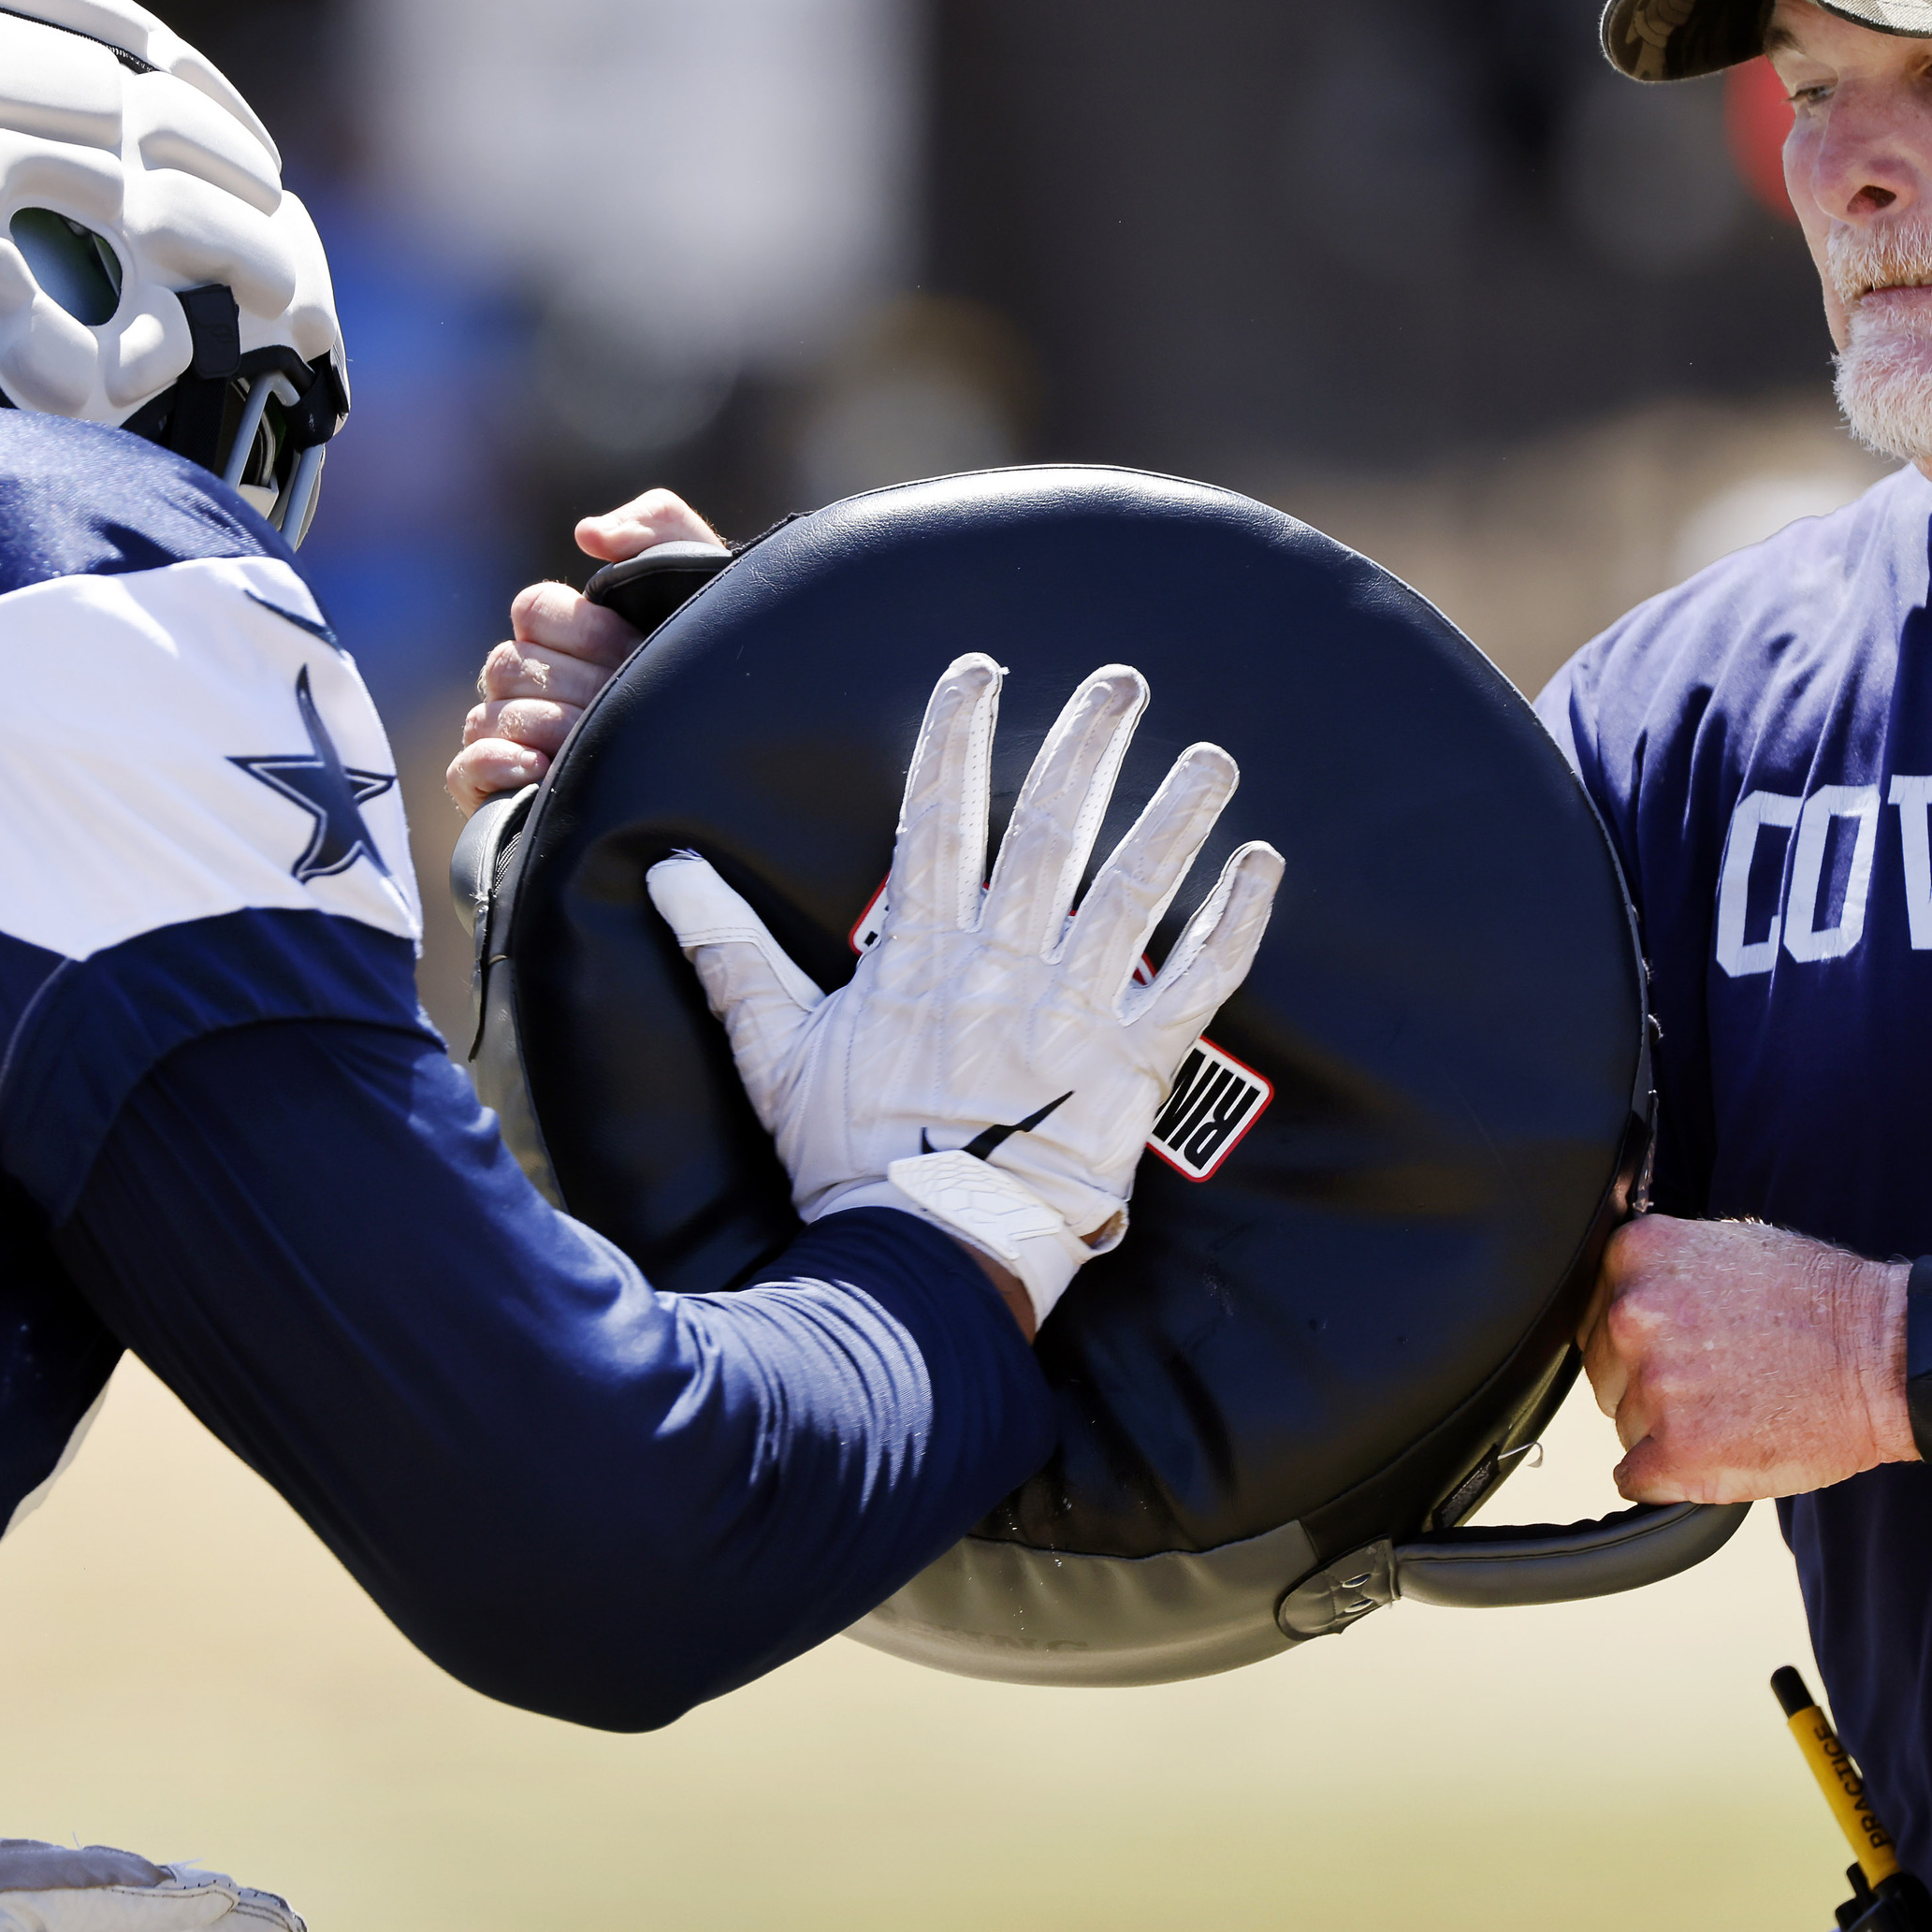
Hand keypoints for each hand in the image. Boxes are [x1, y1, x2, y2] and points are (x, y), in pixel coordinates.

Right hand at [448, 489, 721, 811]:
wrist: (744, 770)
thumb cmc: (716, 673)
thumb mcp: (709, 584)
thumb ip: (660, 529)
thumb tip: (588, 535)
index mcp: (566, 637)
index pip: (533, 609)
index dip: (583, 628)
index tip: (635, 649)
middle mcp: (531, 686)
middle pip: (509, 664)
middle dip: (577, 685)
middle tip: (628, 706)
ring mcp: (511, 740)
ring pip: (488, 715)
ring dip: (548, 727)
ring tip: (602, 747)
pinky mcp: (501, 796)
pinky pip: (465, 770)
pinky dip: (493, 764)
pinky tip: (538, 770)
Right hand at [645, 653, 1283, 1325]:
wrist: (926, 1261)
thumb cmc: (850, 1164)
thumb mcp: (773, 1055)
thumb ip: (730, 957)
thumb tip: (668, 871)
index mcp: (919, 956)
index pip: (937, 818)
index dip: (956, 738)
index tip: (978, 670)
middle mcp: (1004, 967)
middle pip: (1052, 831)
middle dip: (1086, 747)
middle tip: (1121, 679)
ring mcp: (1077, 1014)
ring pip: (1134, 891)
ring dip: (1174, 816)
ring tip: (1211, 755)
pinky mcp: (1137, 1068)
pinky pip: (1200, 984)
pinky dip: (1236, 924)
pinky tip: (1264, 865)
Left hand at [1581, 1215, 1922, 1502]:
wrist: (1889, 1358)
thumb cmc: (1820, 1303)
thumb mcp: (1727, 1244)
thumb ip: (1660, 1269)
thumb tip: (1616, 1295)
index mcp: (1637, 1254)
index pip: (1596, 1312)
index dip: (1641, 1337)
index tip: (1687, 1343)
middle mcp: (1633, 1313)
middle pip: (1605, 1370)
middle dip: (1650, 1380)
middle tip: (1722, 1374)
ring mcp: (1652, 1384)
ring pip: (1625, 1424)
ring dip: (1668, 1427)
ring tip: (1738, 1402)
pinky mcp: (1675, 1451)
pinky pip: (1635, 1479)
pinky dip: (1672, 1478)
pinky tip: (1725, 1447)